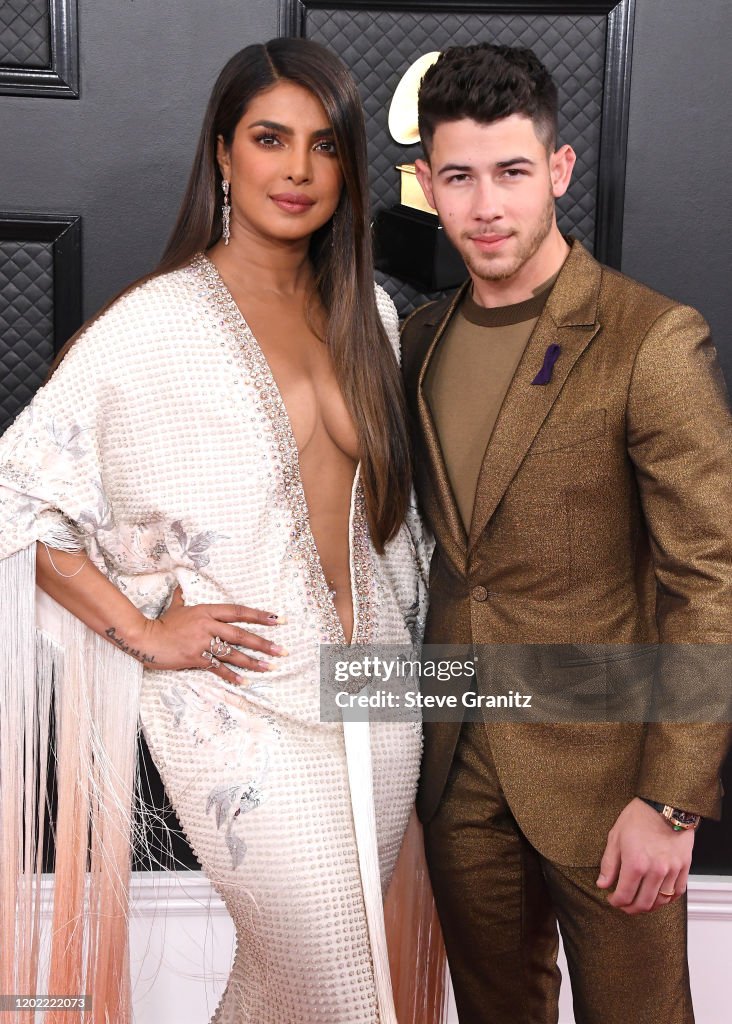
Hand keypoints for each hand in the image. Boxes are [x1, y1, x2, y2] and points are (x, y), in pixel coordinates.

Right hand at [136, 587, 287, 684]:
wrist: (145, 638)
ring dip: (253, 662)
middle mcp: (208, 625)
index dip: (259, 616)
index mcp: (207, 611)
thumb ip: (182, 597)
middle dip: (264, 643)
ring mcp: (203, 643)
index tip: (278, 620)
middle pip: (241, 635)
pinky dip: (231, 675)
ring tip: (270, 667)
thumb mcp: (175, 606)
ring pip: (233, 654)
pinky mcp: (196, 658)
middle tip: (282, 650)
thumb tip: (180, 585)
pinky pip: (218, 668)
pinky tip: (245, 681)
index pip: (239, 612)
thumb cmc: (162, 622)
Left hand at [596, 797, 693, 913]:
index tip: (612, 899)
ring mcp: (672, 870)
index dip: (615, 902)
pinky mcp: (684, 867)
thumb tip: (602, 884)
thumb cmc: (639, 817)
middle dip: (630, 909)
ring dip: (649, 907)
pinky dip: (667, 899)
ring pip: (661, 901)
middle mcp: (655, 870)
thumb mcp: (615, 837)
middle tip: (624, 905)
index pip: (624, 895)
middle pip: (643, 904)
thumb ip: (609, 864)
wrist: (664, 805)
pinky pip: (677, 892)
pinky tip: (658, 896)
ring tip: (640, 902)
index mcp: (635, 863)